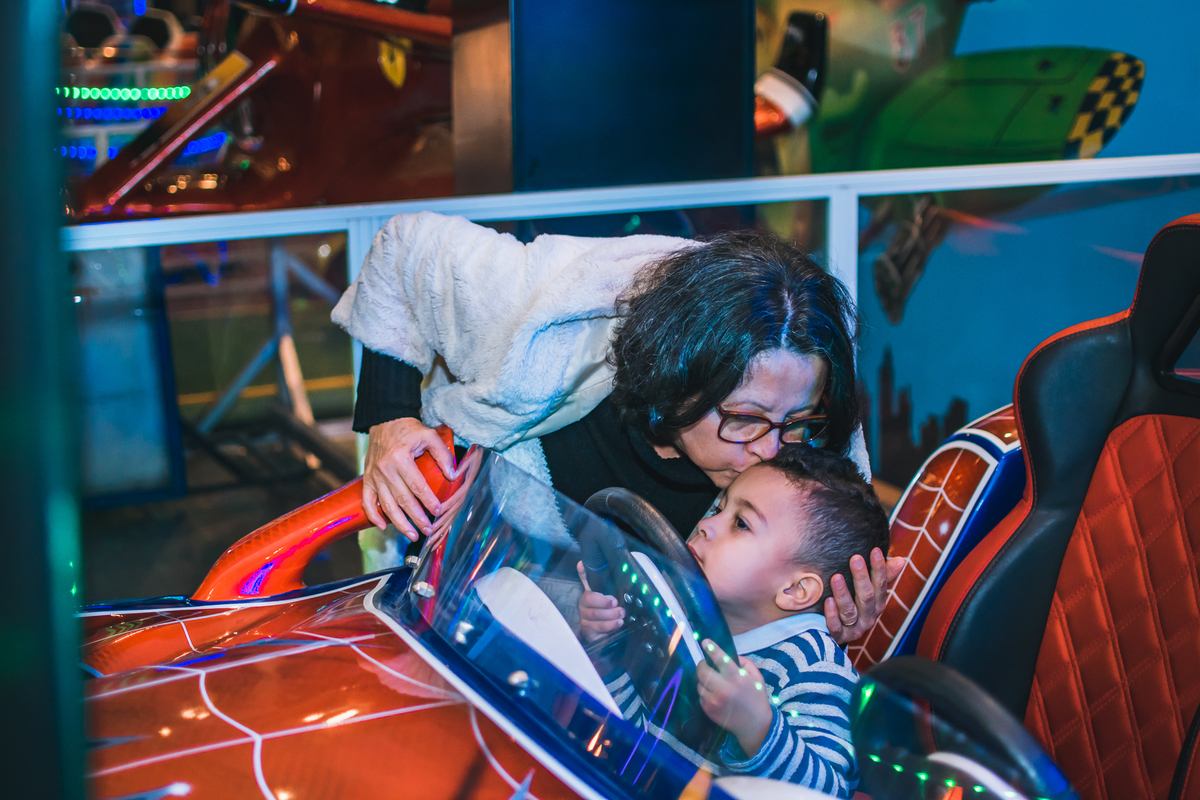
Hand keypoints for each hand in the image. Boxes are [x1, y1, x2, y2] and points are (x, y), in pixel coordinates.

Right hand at [362, 417, 455, 540]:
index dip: (428, 500)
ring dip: (400, 523)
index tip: (438, 511)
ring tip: (413, 535)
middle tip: (429, 530)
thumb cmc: (409, 430)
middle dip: (417, 518)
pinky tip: (383, 527)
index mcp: (400, 458)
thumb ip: (442, 454)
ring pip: (386, 505)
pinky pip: (367, 501)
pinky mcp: (367, 479)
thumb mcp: (429, 436)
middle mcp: (385, 470)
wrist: (384, 421)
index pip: (416, 485)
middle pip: (403, 500)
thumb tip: (452, 475)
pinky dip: (373, 515)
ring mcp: (374, 476)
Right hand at [576, 562, 624, 642]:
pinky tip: (618, 624)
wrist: (596, 627)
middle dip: (610, 611)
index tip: (614, 600)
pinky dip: (610, 627)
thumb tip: (580, 563)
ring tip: (621, 616)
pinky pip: (600, 631)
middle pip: (594, 611)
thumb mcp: (597, 592)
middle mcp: (583, 611)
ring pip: (597, 622)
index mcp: (585, 599)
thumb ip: (588, 578)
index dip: (602, 600)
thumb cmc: (599, 607)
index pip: (589, 598)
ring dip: (611, 619)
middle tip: (621, 610)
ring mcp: (585, 623)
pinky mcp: (590, 634)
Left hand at [697, 640, 772, 757]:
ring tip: (715, 683)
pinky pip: (700, 695)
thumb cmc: (756, 697)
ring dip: (704, 680)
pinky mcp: (708, 710)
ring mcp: (713, 700)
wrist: (755, 725)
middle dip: (703, 665)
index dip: (711, 649)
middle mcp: (722, 689)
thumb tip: (727, 655)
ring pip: (699, 683)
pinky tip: (716, 695)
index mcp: (735, 678)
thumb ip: (744, 662)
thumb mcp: (756, 676)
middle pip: (702, 671)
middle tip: (707, 665)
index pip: (720, 659)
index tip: (704, 641)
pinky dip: (705, 692)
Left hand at [824, 547, 906, 644]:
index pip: (881, 585)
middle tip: (855, 559)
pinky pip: (836, 627)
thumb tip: (901, 560)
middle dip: (861, 578)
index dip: (879, 568)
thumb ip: (883, 575)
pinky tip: (827, 601)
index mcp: (877, 603)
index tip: (875, 551)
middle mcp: (869, 617)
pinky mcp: (839, 637)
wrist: (838, 631)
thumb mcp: (869, 588)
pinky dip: (832, 615)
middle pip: (867, 597)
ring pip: (850, 611)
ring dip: (843, 594)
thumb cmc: (854, 601)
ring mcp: (855, 628)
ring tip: (836, 578)